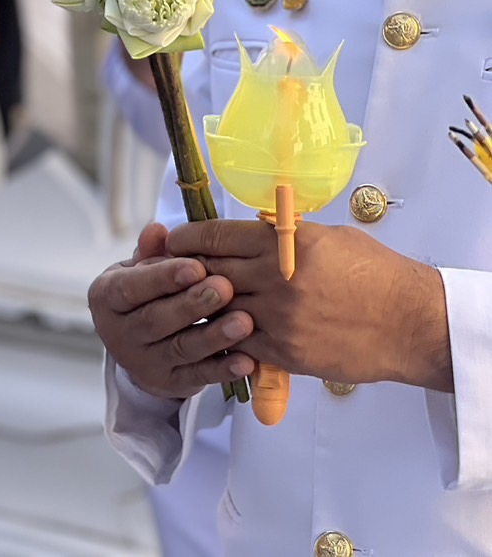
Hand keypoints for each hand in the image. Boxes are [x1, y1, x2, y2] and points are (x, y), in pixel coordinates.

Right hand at [87, 223, 256, 400]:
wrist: (138, 345)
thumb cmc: (144, 295)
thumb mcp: (139, 270)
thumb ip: (151, 251)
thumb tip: (158, 230)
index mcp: (107, 298)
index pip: (130, 288)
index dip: (161, 278)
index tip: (195, 266)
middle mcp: (119, 332)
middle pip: (155, 319)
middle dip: (191, 304)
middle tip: (224, 288)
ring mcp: (143, 362)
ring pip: (180, 348)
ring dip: (213, 336)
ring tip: (243, 322)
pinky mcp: (169, 383)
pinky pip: (198, 377)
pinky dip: (223, 370)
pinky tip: (246, 360)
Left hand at [168, 220, 451, 390]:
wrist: (412, 323)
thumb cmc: (375, 274)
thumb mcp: (328, 237)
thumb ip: (283, 236)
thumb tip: (249, 231)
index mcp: (284, 243)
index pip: (215, 237)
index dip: (186, 239)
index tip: (172, 241)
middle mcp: (275, 278)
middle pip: (208, 273)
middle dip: (185, 272)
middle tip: (170, 272)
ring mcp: (279, 317)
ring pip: (218, 310)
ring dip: (202, 306)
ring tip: (190, 303)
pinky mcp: (286, 351)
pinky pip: (240, 342)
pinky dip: (227, 335)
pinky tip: (221, 331)